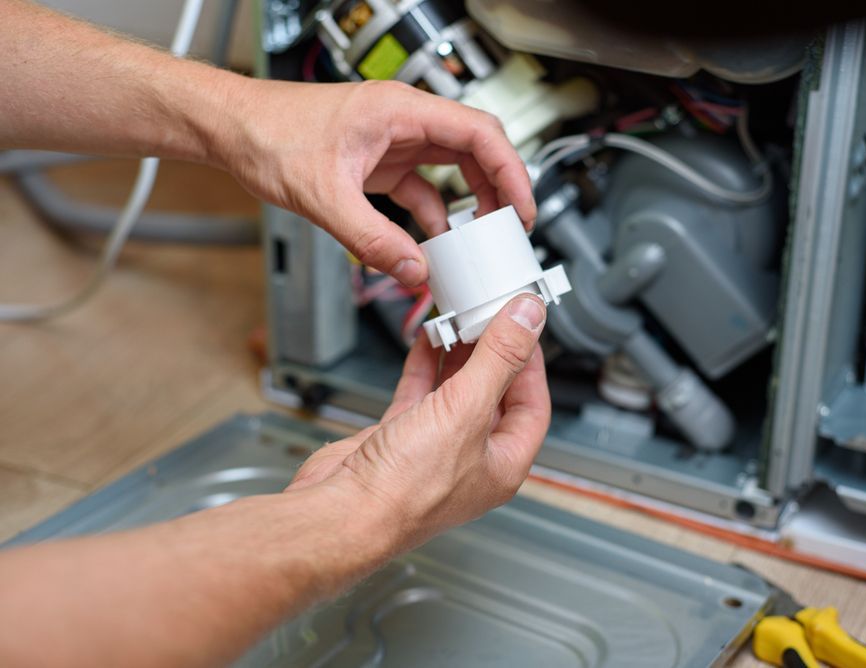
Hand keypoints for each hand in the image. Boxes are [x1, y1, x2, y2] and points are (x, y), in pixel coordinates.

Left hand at [215, 78, 536, 285]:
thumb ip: (371, 238)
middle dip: (499, 189)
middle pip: (475, 149)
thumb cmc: (268, 134)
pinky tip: (436, 241)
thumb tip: (411, 269)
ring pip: (452, 168)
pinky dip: (434, 214)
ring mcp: (393, 141)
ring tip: (483, 237)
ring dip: (471, 202)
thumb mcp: (323, 195)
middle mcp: (403, 121)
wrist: (232, 130)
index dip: (511, 171)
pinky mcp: (379, 163)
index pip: (479, 132)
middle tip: (513, 228)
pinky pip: (422, 187)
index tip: (523, 207)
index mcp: (400, 111)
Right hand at [287, 294, 549, 550]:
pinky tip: (427, 341)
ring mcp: (434, 450)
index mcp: (503, 464)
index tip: (523, 327)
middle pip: (495, 395)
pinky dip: (426, 365)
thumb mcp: (466, 411)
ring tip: (461, 320)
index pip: (532, 405)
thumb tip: (528, 320)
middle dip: (493, 354)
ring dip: (459, 355)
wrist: (342, 511)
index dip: (530, 363)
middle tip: (491, 317)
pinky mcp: (400, 439)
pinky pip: (421, 394)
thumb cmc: (405, 491)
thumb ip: (499, 360)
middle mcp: (471, 460)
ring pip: (456, 391)